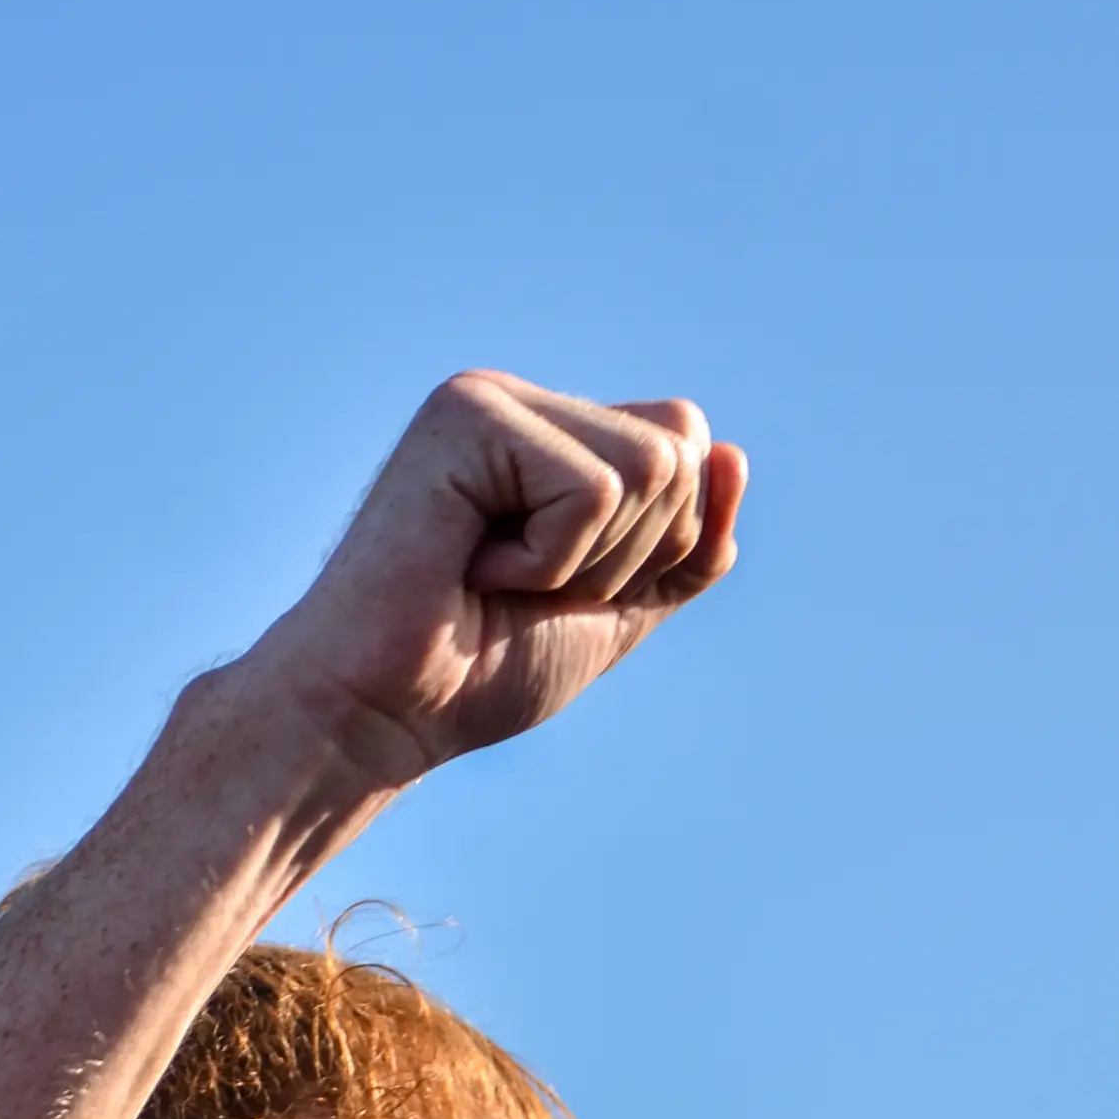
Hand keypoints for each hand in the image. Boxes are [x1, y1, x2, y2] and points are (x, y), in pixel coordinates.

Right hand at [228, 372, 745, 787]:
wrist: (387, 717)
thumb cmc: (481, 670)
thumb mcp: (621, 609)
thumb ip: (690, 545)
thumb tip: (731, 452)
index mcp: (557, 435)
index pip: (686, 444)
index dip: (657, 543)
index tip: (561, 589)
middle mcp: (525, 403)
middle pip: (678, 449)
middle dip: (627, 554)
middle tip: (524, 587)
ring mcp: (490, 401)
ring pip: (648, 465)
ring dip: (587, 561)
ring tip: (497, 577)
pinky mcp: (463, 416)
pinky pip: (590, 490)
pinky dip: (547, 560)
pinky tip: (470, 568)